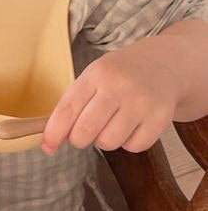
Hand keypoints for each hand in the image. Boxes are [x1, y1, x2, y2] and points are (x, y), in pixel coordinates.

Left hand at [41, 35, 180, 155]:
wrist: (164, 63)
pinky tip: (132, 126)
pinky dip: (128, 143)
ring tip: (112, 123)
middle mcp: (119, 87)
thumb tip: (54, 136)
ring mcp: (141, 102)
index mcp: (96, 74)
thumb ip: (75, 102)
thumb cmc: (120, 73)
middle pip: (86, 131)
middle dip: (78, 139)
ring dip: (105, 140)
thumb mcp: (95, 75)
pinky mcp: (160, 118)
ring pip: (109, 142)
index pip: (68, 109)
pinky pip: (134, 147)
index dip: (54, 132)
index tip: (47, 147)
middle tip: (83, 133)